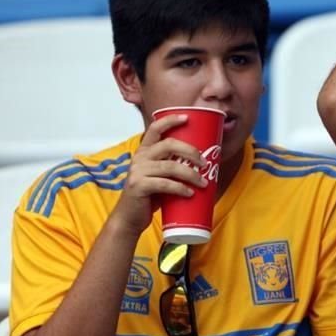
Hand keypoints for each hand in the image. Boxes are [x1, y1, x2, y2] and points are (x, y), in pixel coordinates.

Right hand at [111, 114, 207, 234]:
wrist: (129, 218)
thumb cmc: (148, 196)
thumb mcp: (158, 176)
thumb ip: (171, 166)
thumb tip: (203, 163)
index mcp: (144, 151)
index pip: (155, 128)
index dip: (170, 120)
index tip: (187, 117)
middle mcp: (140, 158)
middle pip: (169, 144)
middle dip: (190, 151)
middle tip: (205, 162)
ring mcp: (138, 171)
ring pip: (170, 166)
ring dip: (191, 174)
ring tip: (203, 182)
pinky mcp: (139, 186)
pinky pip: (165, 184)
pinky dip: (181, 188)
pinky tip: (190, 193)